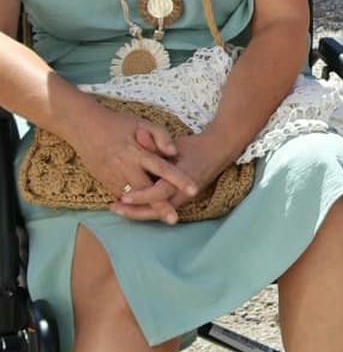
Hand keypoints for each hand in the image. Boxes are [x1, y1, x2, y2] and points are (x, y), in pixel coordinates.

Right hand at [66, 107, 198, 225]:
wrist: (84, 126)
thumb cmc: (118, 123)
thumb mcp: (143, 123)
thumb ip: (161, 136)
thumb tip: (173, 152)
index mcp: (137, 151)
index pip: (162, 168)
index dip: (178, 179)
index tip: (194, 190)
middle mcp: (124, 166)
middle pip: (146, 190)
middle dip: (160, 206)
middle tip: (174, 219)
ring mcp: (112, 176)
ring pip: (131, 197)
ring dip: (146, 209)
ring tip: (162, 219)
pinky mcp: (104, 181)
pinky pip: (120, 195)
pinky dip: (132, 204)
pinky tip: (145, 211)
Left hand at [111, 129, 236, 224]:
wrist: (218, 153)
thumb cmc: (195, 148)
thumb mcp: (176, 145)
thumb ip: (157, 144)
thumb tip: (138, 138)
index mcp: (181, 179)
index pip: (159, 193)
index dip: (141, 196)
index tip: (123, 197)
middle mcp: (182, 193)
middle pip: (156, 210)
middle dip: (134, 212)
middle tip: (115, 208)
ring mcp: (181, 198)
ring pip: (157, 212)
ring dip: (137, 213)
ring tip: (118, 209)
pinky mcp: (179, 199)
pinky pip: (160, 208)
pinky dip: (145, 209)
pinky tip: (131, 207)